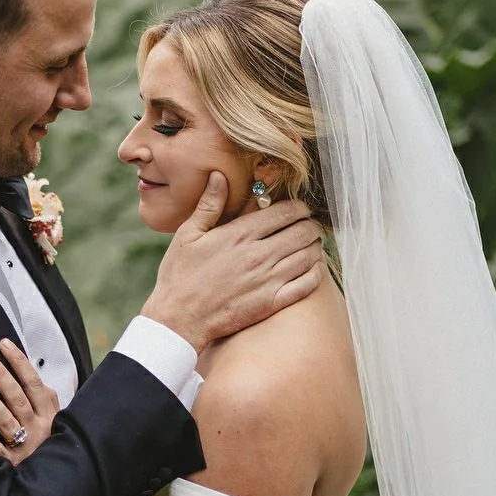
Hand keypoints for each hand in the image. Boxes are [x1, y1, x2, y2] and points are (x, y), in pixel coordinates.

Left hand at [0, 339, 58, 464]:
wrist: (57, 478)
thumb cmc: (52, 443)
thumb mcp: (57, 418)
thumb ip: (46, 398)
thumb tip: (32, 373)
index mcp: (49, 414)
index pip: (33, 382)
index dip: (19, 362)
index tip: (4, 345)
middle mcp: (38, 428)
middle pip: (18, 397)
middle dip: (1, 375)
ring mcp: (25, 446)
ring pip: (6, 420)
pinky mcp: (13, 462)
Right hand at [142, 173, 325, 349]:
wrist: (179, 319)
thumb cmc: (180, 275)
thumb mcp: (188, 234)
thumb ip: (209, 204)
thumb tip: (219, 176)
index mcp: (240, 234)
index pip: (286, 212)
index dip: (300, 207)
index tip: (300, 208)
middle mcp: (259, 255)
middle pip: (304, 231)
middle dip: (310, 225)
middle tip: (308, 225)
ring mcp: (268, 280)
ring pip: (310, 255)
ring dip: (315, 246)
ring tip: (311, 244)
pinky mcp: (272, 303)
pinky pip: (308, 284)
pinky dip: (316, 272)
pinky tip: (313, 268)